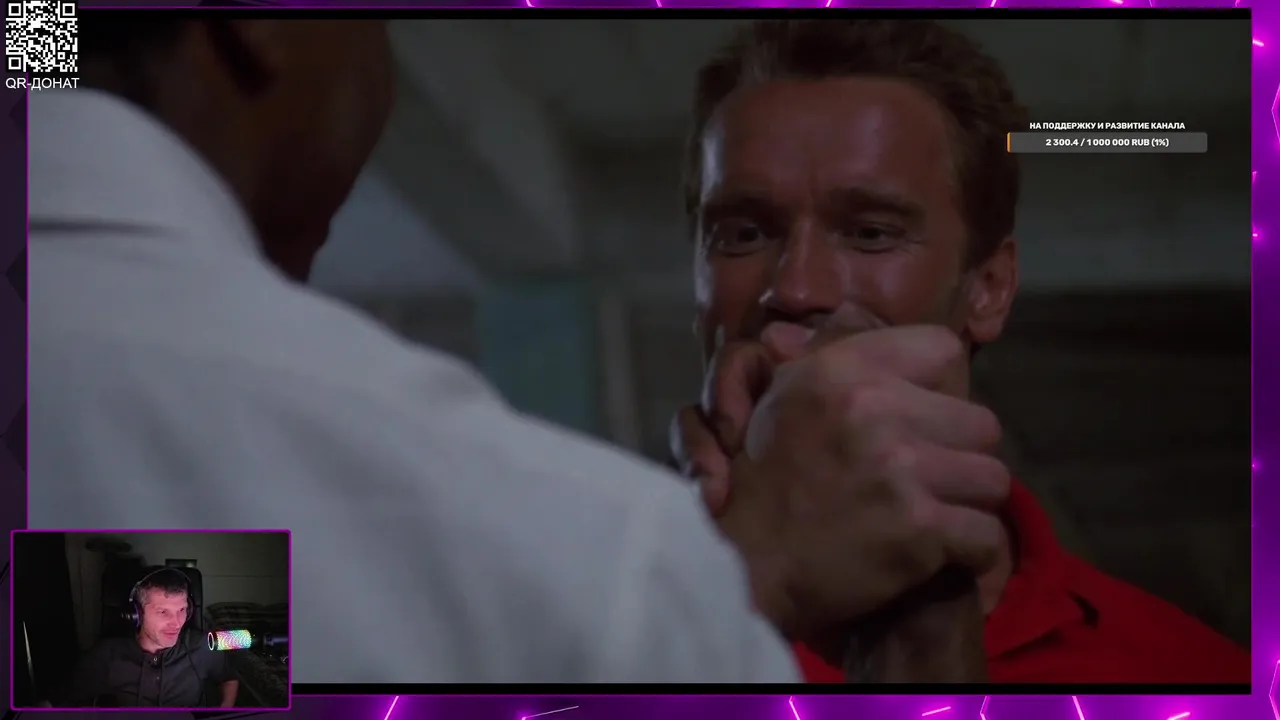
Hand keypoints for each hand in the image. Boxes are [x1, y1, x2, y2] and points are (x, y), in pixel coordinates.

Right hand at [674, 323, 1008, 643]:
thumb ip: (834, 357)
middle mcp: (872, 407)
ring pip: (993, 479)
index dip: (942, 389)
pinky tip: (946, 556)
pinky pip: (986, 537)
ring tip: (940, 517)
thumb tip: (871, 326)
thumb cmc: (762, 485)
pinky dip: (973, 555)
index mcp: (842, 368)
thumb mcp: (784, 396)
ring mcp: (899, 467)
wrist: (744, 569)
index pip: (944, 351)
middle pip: (982, 423)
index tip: (923, 421)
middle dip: (962, 455)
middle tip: (933, 480)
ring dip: (971, 505)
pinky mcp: (917, 527)